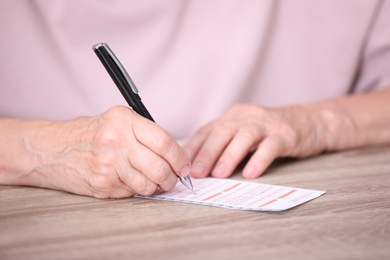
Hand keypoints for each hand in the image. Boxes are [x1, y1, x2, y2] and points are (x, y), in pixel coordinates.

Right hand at [17, 106, 190, 197]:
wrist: (51, 149)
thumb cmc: (89, 134)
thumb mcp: (116, 121)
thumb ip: (144, 133)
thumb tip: (176, 155)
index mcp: (123, 120)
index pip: (163, 141)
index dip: (180, 157)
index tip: (186, 166)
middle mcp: (116, 141)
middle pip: (159, 167)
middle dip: (173, 178)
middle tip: (174, 179)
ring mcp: (108, 165)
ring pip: (148, 184)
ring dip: (158, 187)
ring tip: (157, 182)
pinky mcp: (102, 184)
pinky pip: (132, 192)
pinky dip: (138, 190)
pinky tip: (132, 181)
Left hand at [183, 103, 329, 178]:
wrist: (310, 121)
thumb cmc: (270, 132)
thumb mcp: (244, 131)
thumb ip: (225, 143)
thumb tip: (199, 166)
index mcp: (233, 116)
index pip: (208, 130)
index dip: (193, 147)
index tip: (180, 164)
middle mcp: (246, 116)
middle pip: (222, 131)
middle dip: (207, 153)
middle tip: (196, 173)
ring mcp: (266, 123)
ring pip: (244, 136)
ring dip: (229, 156)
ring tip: (219, 174)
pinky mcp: (285, 134)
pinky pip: (270, 146)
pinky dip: (259, 159)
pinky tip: (251, 173)